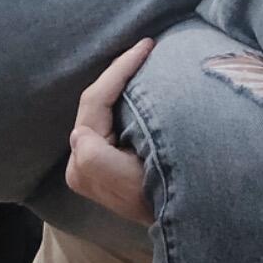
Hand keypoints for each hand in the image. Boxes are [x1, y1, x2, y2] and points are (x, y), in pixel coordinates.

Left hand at [64, 38, 154, 225]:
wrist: (182, 216)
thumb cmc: (159, 195)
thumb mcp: (125, 180)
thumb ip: (93, 157)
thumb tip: (79, 134)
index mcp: (84, 160)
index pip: (96, 101)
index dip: (119, 69)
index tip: (145, 45)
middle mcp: (82, 159)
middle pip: (97, 101)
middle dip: (118, 71)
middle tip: (145, 46)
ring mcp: (95, 158)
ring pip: (104, 106)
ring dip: (121, 81)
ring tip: (142, 56)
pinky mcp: (109, 157)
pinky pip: (112, 115)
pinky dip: (124, 95)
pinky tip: (140, 80)